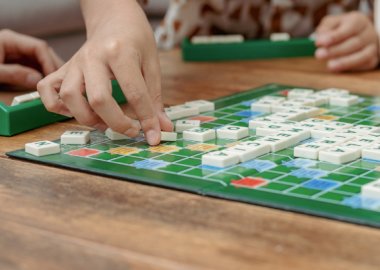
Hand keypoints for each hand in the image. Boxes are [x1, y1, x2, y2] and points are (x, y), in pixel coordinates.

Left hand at [0, 29, 62, 87]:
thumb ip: (14, 73)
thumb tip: (37, 80)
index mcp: (10, 40)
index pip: (39, 47)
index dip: (49, 62)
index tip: (53, 76)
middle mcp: (16, 45)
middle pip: (43, 53)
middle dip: (53, 67)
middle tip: (61, 81)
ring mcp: (18, 55)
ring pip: (41, 61)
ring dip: (50, 72)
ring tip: (57, 84)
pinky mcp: (18, 64)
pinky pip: (35, 69)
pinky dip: (43, 76)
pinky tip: (48, 84)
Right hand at [37, 0, 172, 145]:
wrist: (114, 18)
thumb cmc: (135, 39)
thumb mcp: (152, 64)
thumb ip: (155, 98)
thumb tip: (162, 128)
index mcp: (120, 52)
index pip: (134, 94)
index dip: (147, 119)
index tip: (154, 136)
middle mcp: (93, 57)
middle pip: (98, 99)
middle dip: (117, 123)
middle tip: (132, 131)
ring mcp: (75, 62)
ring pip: (70, 97)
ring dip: (88, 118)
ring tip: (106, 123)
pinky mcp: (64, 67)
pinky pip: (47, 89)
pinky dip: (56, 106)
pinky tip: (76, 111)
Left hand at [315, 11, 378, 71]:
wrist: (356, 35)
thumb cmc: (340, 29)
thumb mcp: (330, 24)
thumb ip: (324, 29)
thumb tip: (320, 40)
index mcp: (358, 21)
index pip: (349, 27)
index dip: (335, 36)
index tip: (319, 42)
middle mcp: (368, 33)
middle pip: (354, 43)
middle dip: (335, 51)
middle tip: (319, 55)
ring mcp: (372, 47)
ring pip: (362, 56)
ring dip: (345, 62)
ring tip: (329, 66)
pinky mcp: (372, 59)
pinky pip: (365, 65)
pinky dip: (352, 68)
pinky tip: (339, 69)